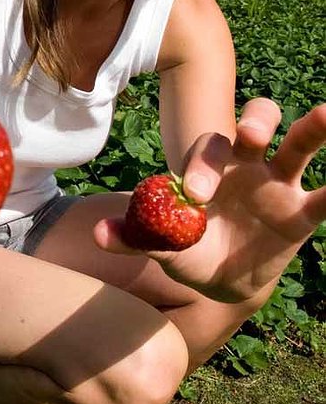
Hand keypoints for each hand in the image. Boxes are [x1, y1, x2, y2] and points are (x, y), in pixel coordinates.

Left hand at [95, 98, 325, 302]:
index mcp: (211, 166)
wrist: (221, 281)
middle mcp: (248, 164)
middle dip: (254, 123)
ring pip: (299, 144)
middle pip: (257, 124)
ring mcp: (279, 183)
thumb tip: (98, 234)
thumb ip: (135, 236)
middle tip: (249, 136)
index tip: (196, 195)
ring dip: (313, 127)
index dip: (202, 165)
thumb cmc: (189, 250)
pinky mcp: (302, 211)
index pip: (208, 151)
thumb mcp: (163, 246)